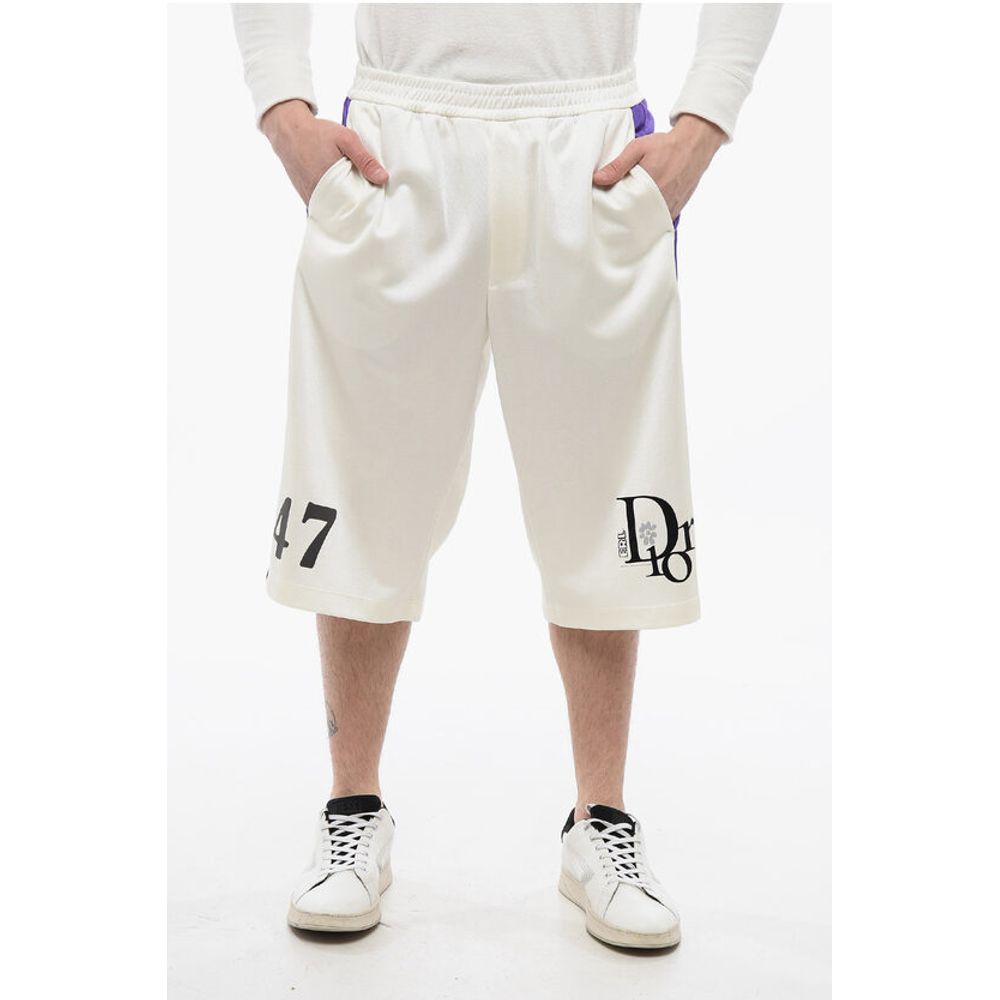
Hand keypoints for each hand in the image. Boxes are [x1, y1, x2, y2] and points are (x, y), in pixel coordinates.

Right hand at [261, 99, 388, 204]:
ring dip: (346, 207)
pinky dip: (334, 204)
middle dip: (358, 209)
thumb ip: (365, 159)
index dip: (367, 207)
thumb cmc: (317, 133)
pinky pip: (324, 206)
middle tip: (371, 203)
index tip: (378, 205)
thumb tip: (383, 179)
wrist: (288, 130)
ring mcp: (311, 198)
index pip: (355, 207)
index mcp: (332, 184)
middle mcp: (320, 196)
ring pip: (334, 210)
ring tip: (359, 200)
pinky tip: (343, 197)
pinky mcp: (306, 196)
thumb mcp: (346, 139)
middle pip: (345, 211)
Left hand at [593, 113, 725, 218]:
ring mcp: (670, 208)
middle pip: (636, 221)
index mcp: (648, 189)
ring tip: (625, 218)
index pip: (625, 211)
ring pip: (648, 223)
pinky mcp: (676, 209)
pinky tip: (641, 216)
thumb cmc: (666, 146)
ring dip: (637, 222)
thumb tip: (597, 179)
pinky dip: (650, 221)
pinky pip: (659, 222)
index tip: (604, 214)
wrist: (695, 145)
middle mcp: (661, 202)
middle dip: (624, 220)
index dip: (614, 214)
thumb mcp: (638, 148)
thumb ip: (617, 165)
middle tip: (612, 218)